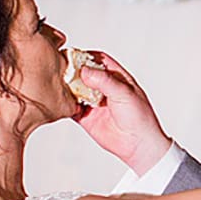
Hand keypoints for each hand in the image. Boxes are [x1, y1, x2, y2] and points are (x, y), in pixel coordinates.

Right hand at [73, 52, 172, 172]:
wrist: (139, 145)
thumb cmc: (140, 117)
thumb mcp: (124, 93)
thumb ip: (105, 81)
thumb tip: (84, 71)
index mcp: (117, 77)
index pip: (99, 60)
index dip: (86, 56)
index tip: (73, 54)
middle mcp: (104, 88)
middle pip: (84, 73)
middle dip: (72, 70)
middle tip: (61, 69)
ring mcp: (94, 102)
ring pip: (75, 90)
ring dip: (67, 87)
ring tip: (59, 85)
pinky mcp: (86, 117)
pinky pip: (72, 108)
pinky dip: (65, 105)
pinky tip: (63, 102)